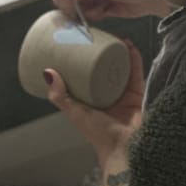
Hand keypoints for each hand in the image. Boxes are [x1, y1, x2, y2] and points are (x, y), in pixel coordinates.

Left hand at [44, 38, 144, 166]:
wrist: (124, 149)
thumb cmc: (99, 135)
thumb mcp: (75, 112)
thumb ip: (60, 96)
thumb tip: (47, 72)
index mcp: (92, 97)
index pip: (88, 72)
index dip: (86, 57)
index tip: (82, 42)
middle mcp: (108, 92)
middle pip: (106, 66)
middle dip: (104, 51)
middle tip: (98, 36)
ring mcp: (123, 91)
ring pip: (122, 66)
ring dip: (120, 51)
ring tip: (114, 37)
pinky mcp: (137, 92)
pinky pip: (137, 71)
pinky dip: (135, 58)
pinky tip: (130, 46)